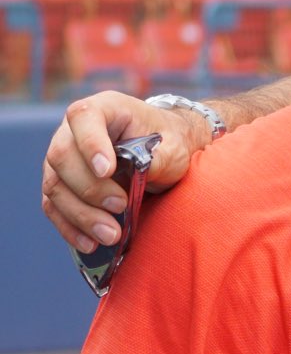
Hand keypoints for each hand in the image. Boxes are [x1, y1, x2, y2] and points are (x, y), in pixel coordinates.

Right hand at [41, 94, 207, 255]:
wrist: (166, 151)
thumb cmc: (169, 143)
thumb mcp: (174, 146)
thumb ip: (155, 158)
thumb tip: (137, 176)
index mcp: (104, 109)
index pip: (84, 118)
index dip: (90, 144)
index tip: (108, 170)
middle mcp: (73, 131)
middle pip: (61, 157)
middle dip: (89, 188)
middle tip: (120, 206)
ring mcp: (63, 159)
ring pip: (54, 186)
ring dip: (81, 214)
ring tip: (111, 235)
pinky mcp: (62, 185)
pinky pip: (54, 207)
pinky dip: (70, 227)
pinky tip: (90, 244)